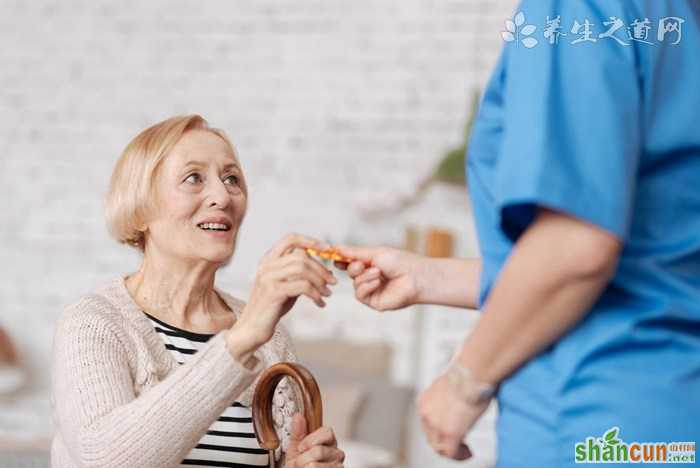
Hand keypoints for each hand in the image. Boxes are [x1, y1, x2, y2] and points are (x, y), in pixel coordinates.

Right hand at [228, 233, 336, 355]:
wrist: (252, 329)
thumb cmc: (271, 308)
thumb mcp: (287, 286)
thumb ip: (300, 275)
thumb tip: (326, 271)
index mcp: (269, 260)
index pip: (290, 238)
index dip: (310, 241)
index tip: (328, 249)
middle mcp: (267, 265)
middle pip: (301, 256)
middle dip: (321, 269)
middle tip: (333, 282)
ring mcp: (268, 277)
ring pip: (303, 269)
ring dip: (320, 282)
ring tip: (327, 294)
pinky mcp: (273, 292)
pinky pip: (302, 286)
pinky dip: (315, 294)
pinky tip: (320, 303)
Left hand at [285, 414, 344, 467]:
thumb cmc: (298, 465)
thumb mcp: (295, 448)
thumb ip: (298, 433)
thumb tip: (299, 416)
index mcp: (328, 441)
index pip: (327, 432)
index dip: (311, 440)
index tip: (301, 447)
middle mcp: (336, 453)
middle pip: (319, 451)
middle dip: (302, 458)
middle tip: (299, 462)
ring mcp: (338, 466)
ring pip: (314, 465)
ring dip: (303, 467)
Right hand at [334, 245, 424, 310]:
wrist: (415, 277)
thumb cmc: (400, 262)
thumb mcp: (375, 253)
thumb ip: (355, 252)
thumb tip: (336, 248)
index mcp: (372, 264)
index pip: (352, 262)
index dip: (343, 260)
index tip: (335, 257)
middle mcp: (371, 277)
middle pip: (351, 273)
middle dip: (354, 268)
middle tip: (363, 265)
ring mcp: (372, 290)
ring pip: (354, 284)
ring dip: (364, 277)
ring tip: (378, 273)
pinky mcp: (374, 301)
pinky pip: (360, 295)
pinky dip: (366, 287)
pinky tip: (377, 282)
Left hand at [417, 373, 489, 459]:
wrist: (471, 373)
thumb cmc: (467, 374)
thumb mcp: (451, 385)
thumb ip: (449, 395)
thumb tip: (459, 396)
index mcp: (425, 401)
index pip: (427, 422)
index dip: (439, 429)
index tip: (451, 430)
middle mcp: (426, 414)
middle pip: (431, 436)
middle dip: (444, 442)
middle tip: (459, 444)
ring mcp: (436, 425)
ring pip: (439, 447)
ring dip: (452, 451)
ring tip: (465, 450)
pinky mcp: (450, 434)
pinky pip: (451, 453)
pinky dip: (459, 455)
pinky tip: (468, 453)